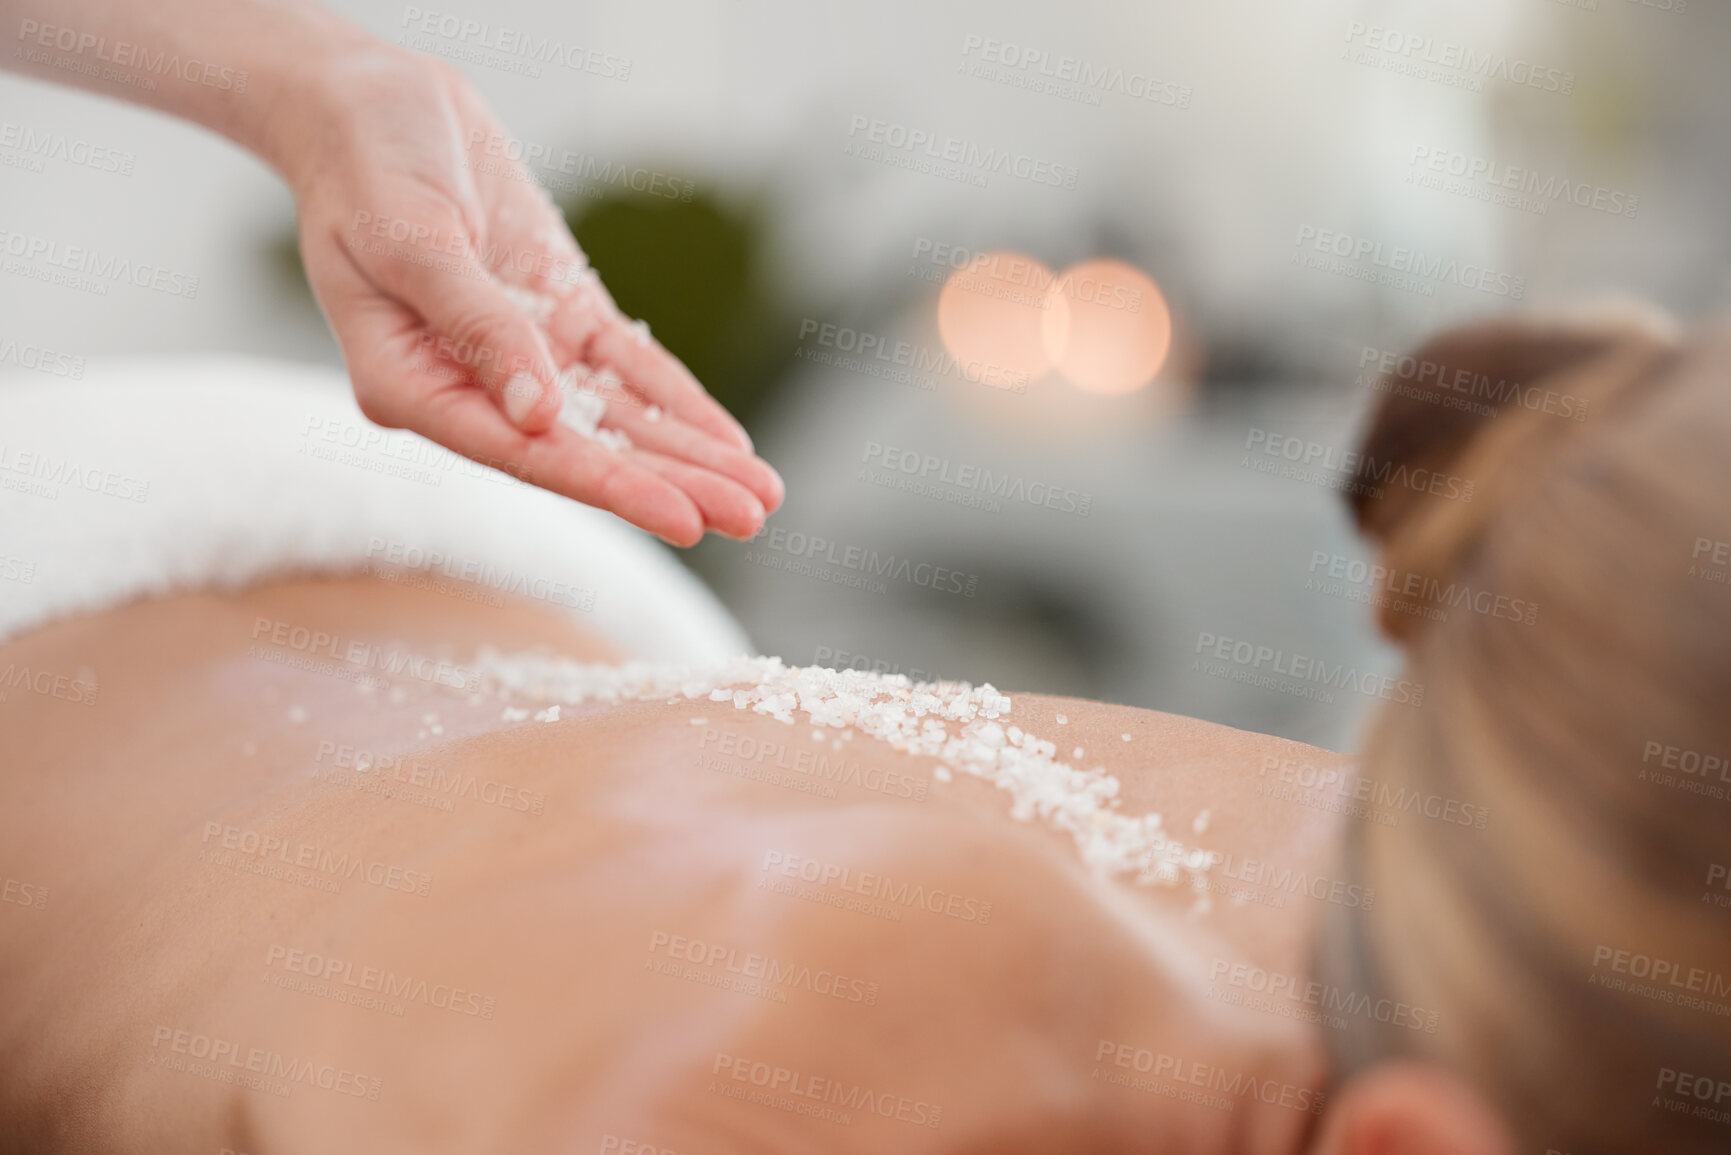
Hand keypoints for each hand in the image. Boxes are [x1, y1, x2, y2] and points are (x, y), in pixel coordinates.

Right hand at [282, 47, 781, 545]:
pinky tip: (727, 441)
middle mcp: (468, 387)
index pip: (523, 453)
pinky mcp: (557, 315)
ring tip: (760, 497)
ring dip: (687, 457)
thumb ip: (477, 325)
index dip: (608, 487)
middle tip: (749, 517)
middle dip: (671, 484)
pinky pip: (625, 368)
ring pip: (615, 419)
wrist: (371, 102)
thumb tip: (539, 414)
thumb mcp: (411, 237)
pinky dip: (676, 402)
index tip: (683, 518)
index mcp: (409, 385)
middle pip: (584, 451)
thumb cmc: (366, 166)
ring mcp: (520, 354)